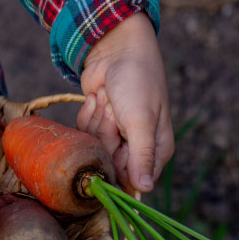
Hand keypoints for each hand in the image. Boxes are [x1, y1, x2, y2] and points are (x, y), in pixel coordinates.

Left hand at [77, 12, 173, 193]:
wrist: (116, 49)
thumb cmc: (137, 81)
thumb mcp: (140, 120)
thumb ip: (141, 156)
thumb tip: (145, 189)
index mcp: (156, 150)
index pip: (133, 182)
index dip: (116, 173)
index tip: (109, 155)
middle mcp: (135, 147)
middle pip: (108, 165)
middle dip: (105, 137)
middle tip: (114, 113)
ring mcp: (114, 136)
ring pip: (93, 148)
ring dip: (96, 122)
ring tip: (108, 100)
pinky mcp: (97, 124)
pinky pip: (82, 134)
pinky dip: (87, 114)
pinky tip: (98, 97)